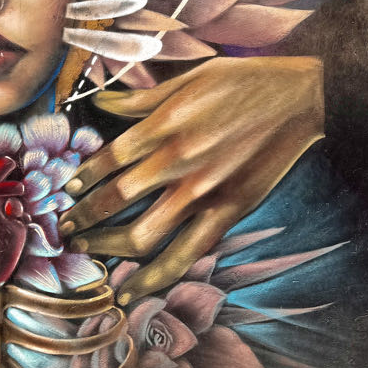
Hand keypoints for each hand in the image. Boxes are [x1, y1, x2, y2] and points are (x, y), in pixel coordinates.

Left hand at [59, 57, 323, 304]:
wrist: (302, 97)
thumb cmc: (245, 81)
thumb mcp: (188, 77)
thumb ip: (141, 97)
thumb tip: (101, 102)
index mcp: (164, 125)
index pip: (107, 159)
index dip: (82, 179)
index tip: (70, 191)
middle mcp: (177, 161)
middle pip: (114, 199)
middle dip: (82, 218)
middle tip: (66, 228)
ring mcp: (203, 192)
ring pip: (141, 235)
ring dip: (106, 248)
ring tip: (86, 253)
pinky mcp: (228, 211)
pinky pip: (186, 254)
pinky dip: (155, 277)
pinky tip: (132, 289)